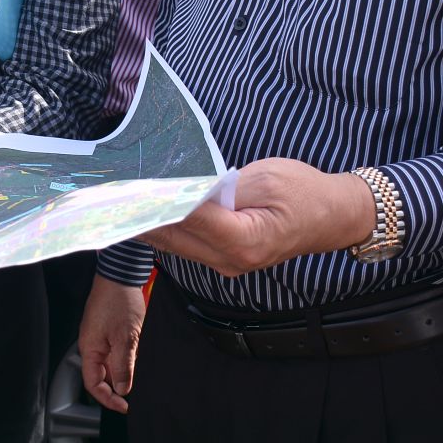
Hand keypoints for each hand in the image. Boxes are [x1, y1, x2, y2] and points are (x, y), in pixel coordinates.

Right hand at [79, 275, 146, 413]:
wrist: (120, 274)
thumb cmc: (119, 301)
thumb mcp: (125, 338)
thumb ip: (124, 365)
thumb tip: (123, 389)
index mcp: (90, 348)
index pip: (93, 383)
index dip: (108, 398)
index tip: (124, 405)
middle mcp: (92, 344)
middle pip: (101, 375)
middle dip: (117, 387)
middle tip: (134, 395)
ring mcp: (99, 336)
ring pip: (109, 364)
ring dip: (123, 372)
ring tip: (139, 375)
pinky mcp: (108, 328)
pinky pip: (114, 351)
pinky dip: (126, 358)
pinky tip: (138, 357)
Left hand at [139, 158, 374, 276]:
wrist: (332, 216)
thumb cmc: (304, 192)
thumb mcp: (266, 178)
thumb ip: (224, 187)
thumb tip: (187, 188)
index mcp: (245, 241)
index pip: (190, 218)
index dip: (159, 201)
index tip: (130, 187)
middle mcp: (232, 261)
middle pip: (175, 237)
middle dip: (142, 214)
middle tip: (110, 192)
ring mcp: (227, 264)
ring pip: (175, 245)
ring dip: (148, 224)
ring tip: (117, 200)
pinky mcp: (224, 258)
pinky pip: (186, 245)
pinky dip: (165, 228)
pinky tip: (144, 211)